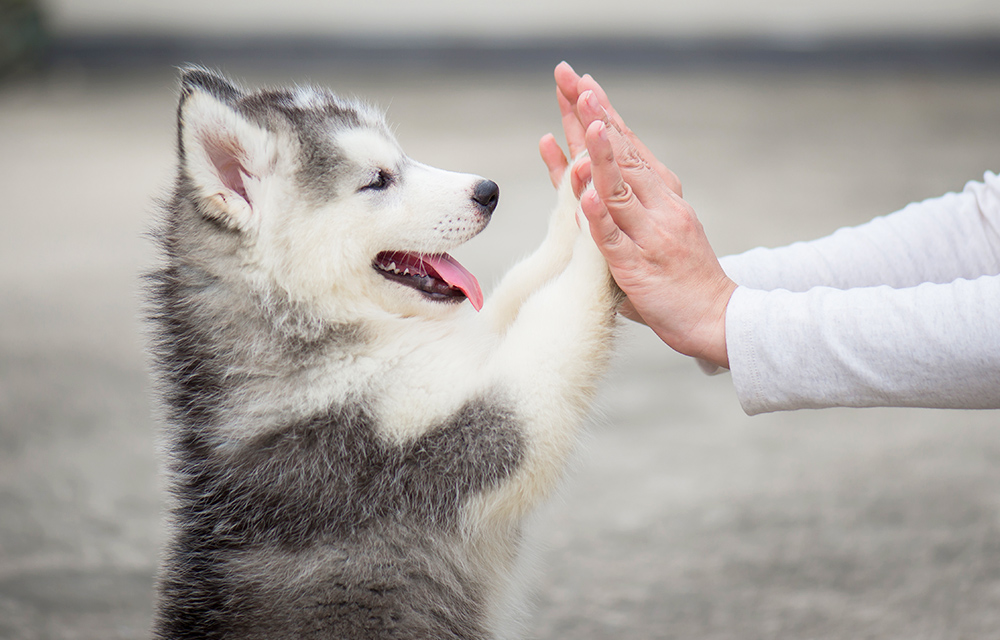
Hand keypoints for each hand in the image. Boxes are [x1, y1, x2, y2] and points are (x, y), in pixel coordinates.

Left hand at [541, 63, 736, 367]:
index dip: (604, 114)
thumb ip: (627, 206)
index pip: (628, 146)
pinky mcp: (638, 268)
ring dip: (601, 154)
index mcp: (662, 195)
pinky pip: (614, 240)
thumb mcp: (658, 229)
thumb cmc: (682, 275)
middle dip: (594, 116)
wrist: (719, 318)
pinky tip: (585, 197)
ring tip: (585, 122)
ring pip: (620, 190)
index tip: (583, 83)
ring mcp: (650, 236)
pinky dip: (599, 218)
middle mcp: (660, 207)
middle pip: (621, 155)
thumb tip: (593, 184)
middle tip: (573, 81)